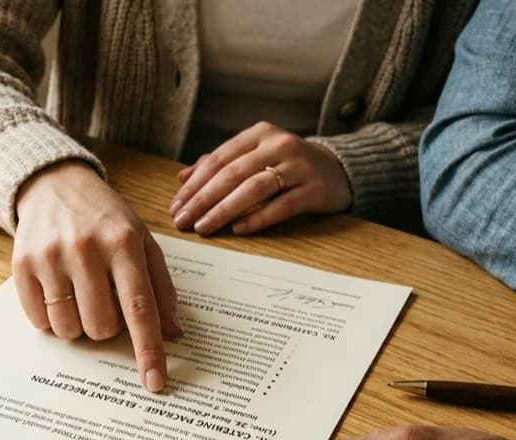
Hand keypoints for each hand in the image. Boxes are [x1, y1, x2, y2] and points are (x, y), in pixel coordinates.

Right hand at [13, 161, 181, 391]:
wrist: (55, 184)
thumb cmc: (106, 219)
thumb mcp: (142, 241)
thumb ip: (160, 287)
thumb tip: (172, 333)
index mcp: (124, 243)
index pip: (140, 308)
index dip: (148, 350)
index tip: (154, 382)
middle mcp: (86, 249)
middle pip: (101, 326)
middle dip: (107, 326)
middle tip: (104, 299)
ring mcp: (50, 257)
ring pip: (69, 328)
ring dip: (78, 324)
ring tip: (80, 294)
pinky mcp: (22, 264)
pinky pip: (39, 321)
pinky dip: (52, 318)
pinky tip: (58, 292)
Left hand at [170, 122, 351, 235]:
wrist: (339, 169)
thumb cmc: (288, 165)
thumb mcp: (255, 156)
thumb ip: (220, 164)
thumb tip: (182, 178)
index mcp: (259, 134)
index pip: (218, 159)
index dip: (194, 184)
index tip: (176, 206)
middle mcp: (278, 145)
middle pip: (232, 174)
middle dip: (203, 200)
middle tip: (183, 221)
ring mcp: (298, 166)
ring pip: (254, 188)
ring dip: (225, 210)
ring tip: (204, 227)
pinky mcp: (314, 189)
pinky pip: (282, 205)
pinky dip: (258, 217)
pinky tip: (239, 229)